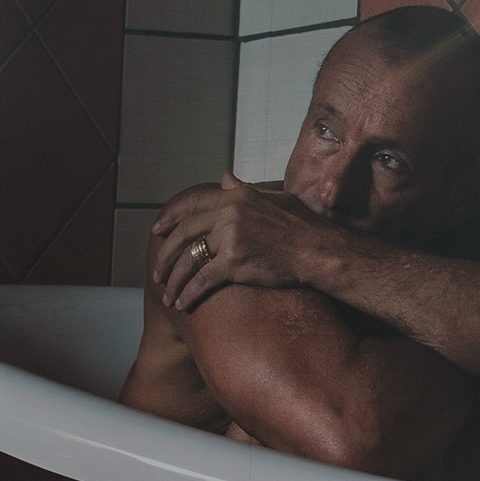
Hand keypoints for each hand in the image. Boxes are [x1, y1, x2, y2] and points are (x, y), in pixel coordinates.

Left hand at [152, 172, 341, 310]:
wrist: (322, 251)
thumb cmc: (306, 227)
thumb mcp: (275, 198)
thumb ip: (245, 189)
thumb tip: (223, 177)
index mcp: (236, 197)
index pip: (191, 204)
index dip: (170, 217)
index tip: (158, 230)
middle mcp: (228, 214)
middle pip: (184, 233)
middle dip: (165, 254)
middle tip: (158, 270)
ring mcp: (229, 238)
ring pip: (189, 259)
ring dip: (174, 278)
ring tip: (167, 293)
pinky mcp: (234, 263)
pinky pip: (202, 280)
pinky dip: (188, 293)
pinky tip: (182, 303)